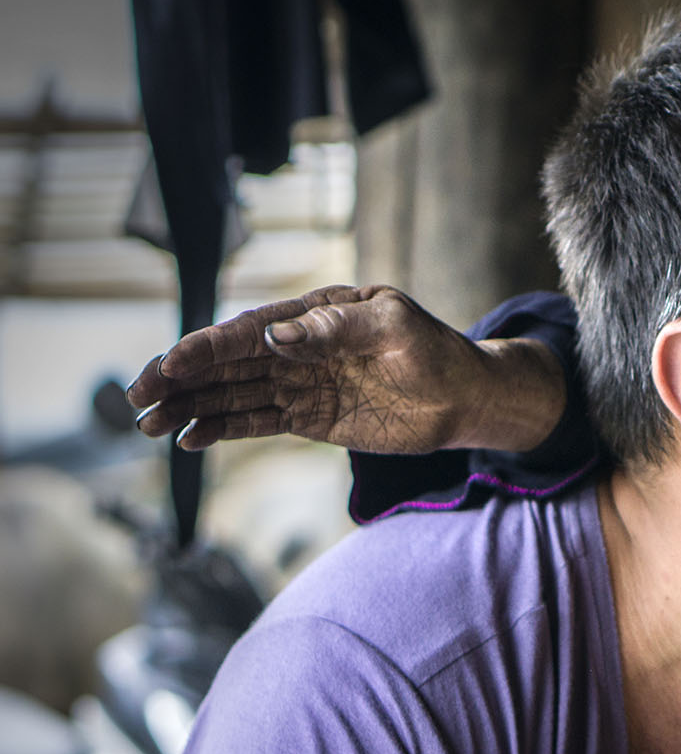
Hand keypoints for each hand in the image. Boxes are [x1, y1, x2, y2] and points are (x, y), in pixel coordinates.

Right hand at [124, 284, 564, 453]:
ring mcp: (303, 383)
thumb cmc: (439, 351)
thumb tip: (276, 334)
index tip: (171, 364)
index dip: (207, 348)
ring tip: (150, 425)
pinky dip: (224, 429)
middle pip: (229, 363)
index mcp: (315, 314)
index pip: (250, 331)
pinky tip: (191, 438)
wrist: (469, 397)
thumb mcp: (396, 327)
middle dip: (182, 378)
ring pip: (236, 395)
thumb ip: (336, 329)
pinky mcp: (312, 417)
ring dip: (193, 407)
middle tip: (138, 398)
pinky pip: (259, 421)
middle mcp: (300, 347)